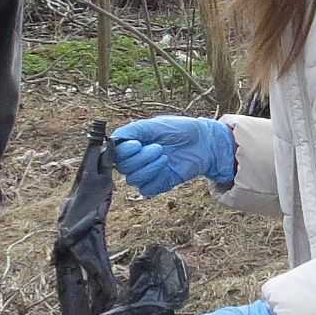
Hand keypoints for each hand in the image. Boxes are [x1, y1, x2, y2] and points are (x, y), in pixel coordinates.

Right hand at [110, 116, 234, 197]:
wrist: (203, 143)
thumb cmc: (180, 130)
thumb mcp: (155, 125)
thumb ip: (133, 130)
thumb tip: (113, 138)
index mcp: (132, 144)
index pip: (115, 153)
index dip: (123, 151)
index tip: (137, 143)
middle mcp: (135, 159)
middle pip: (122, 168)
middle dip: (139, 158)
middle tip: (158, 147)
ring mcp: (146, 173)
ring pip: (133, 179)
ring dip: (148, 167)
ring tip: (164, 156)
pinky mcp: (157, 185)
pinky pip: (146, 189)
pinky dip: (155, 178)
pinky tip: (167, 167)